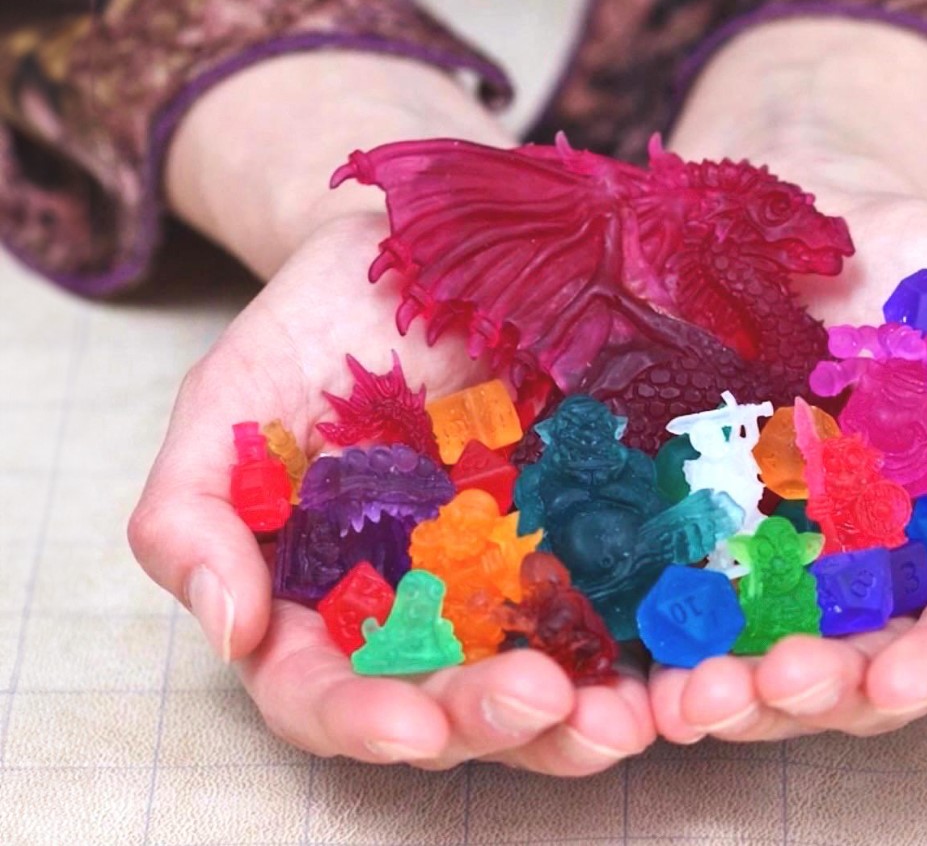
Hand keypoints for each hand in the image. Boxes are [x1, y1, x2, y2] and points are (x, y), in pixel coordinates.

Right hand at [128, 214, 653, 772]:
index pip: (324, 692)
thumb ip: (193, 511)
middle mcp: (422, 615)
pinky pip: (623, 612)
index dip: (360, 718)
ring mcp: (510, 586)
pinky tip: (687, 660)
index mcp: (323, 601)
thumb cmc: (314, 326)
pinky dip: (652, 649)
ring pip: (545, 685)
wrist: (421, 250)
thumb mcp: (230, 402)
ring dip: (586, 719)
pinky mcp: (589, 543)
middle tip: (542, 701)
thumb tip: (229, 627)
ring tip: (629, 716)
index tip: (409, 723)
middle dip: (492, 723)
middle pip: (448, 708)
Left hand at [648, 19, 926, 742]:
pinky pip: (690, 610)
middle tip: (776, 684)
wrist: (829, 227)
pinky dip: (668, 649)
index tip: (897, 676)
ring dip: (737, 696)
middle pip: (867, 675)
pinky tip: (641, 668)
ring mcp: (793, 572)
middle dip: (823, 693)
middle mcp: (887, 585)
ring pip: (773, 663)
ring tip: (693, 698)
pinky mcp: (711, 544)